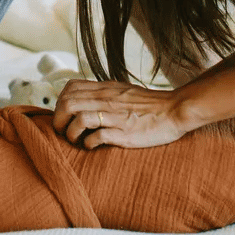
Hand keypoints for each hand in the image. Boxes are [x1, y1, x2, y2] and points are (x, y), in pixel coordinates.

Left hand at [52, 79, 189, 148]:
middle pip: (68, 104)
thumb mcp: (122, 91)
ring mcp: (115, 116)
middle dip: (59, 120)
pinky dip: (88, 143)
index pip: (70, 88)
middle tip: (63, 132)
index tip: (64, 115)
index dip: (60, 103)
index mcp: (105, 89)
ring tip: (76, 140)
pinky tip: (92, 146)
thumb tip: (83, 100)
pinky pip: (96, 137)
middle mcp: (107, 99)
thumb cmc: (149, 105)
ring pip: (79, 119)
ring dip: (71, 133)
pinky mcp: (124, 132)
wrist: (175, 110)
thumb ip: (103, 94)